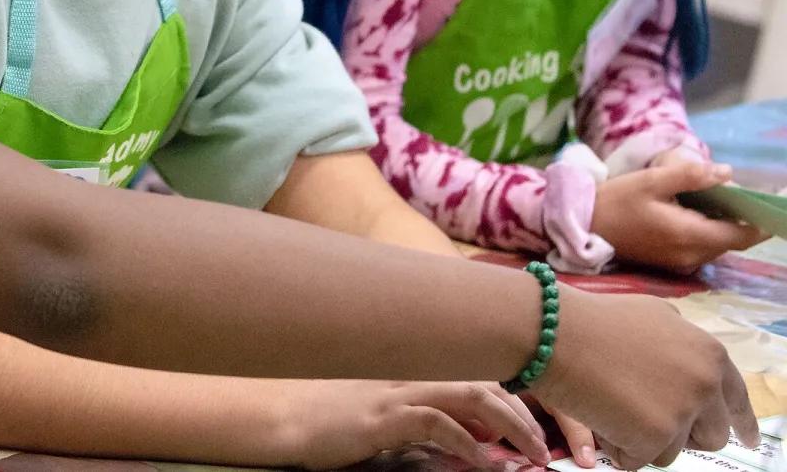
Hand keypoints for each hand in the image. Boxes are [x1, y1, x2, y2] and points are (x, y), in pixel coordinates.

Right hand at [277, 380, 549, 469]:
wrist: (286, 418)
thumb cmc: (334, 418)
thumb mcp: (393, 415)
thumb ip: (435, 417)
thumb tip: (480, 436)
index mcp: (416, 369)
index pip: (478, 370)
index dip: (515, 397)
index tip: (538, 428)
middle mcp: (411, 372)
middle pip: (485, 378)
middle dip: (524, 413)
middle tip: (546, 448)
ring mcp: (397, 391)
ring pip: (471, 394)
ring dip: (510, 425)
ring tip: (532, 454)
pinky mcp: (383, 416)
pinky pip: (436, 422)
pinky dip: (468, 443)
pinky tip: (484, 462)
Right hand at [533, 287, 757, 469]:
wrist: (553, 332)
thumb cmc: (592, 320)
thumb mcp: (650, 315)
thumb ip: (679, 339)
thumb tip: (689, 358)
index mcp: (708, 353)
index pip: (736, 399)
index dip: (742, 423)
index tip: (748, 441)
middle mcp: (704, 383)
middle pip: (711, 436)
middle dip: (681, 435)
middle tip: (646, 421)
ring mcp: (683, 410)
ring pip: (673, 452)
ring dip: (642, 440)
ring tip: (610, 406)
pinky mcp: (657, 435)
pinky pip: (639, 460)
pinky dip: (617, 447)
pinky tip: (598, 416)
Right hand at [593, 160, 768, 273]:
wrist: (582, 226)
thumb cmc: (615, 201)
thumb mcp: (651, 180)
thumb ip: (691, 176)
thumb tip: (728, 173)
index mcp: (690, 236)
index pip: (742, 234)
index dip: (760, 220)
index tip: (769, 201)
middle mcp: (691, 256)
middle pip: (732, 240)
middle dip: (740, 218)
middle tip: (735, 191)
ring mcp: (681, 263)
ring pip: (717, 244)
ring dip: (722, 224)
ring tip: (714, 198)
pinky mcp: (671, 263)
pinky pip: (702, 248)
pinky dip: (707, 231)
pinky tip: (692, 212)